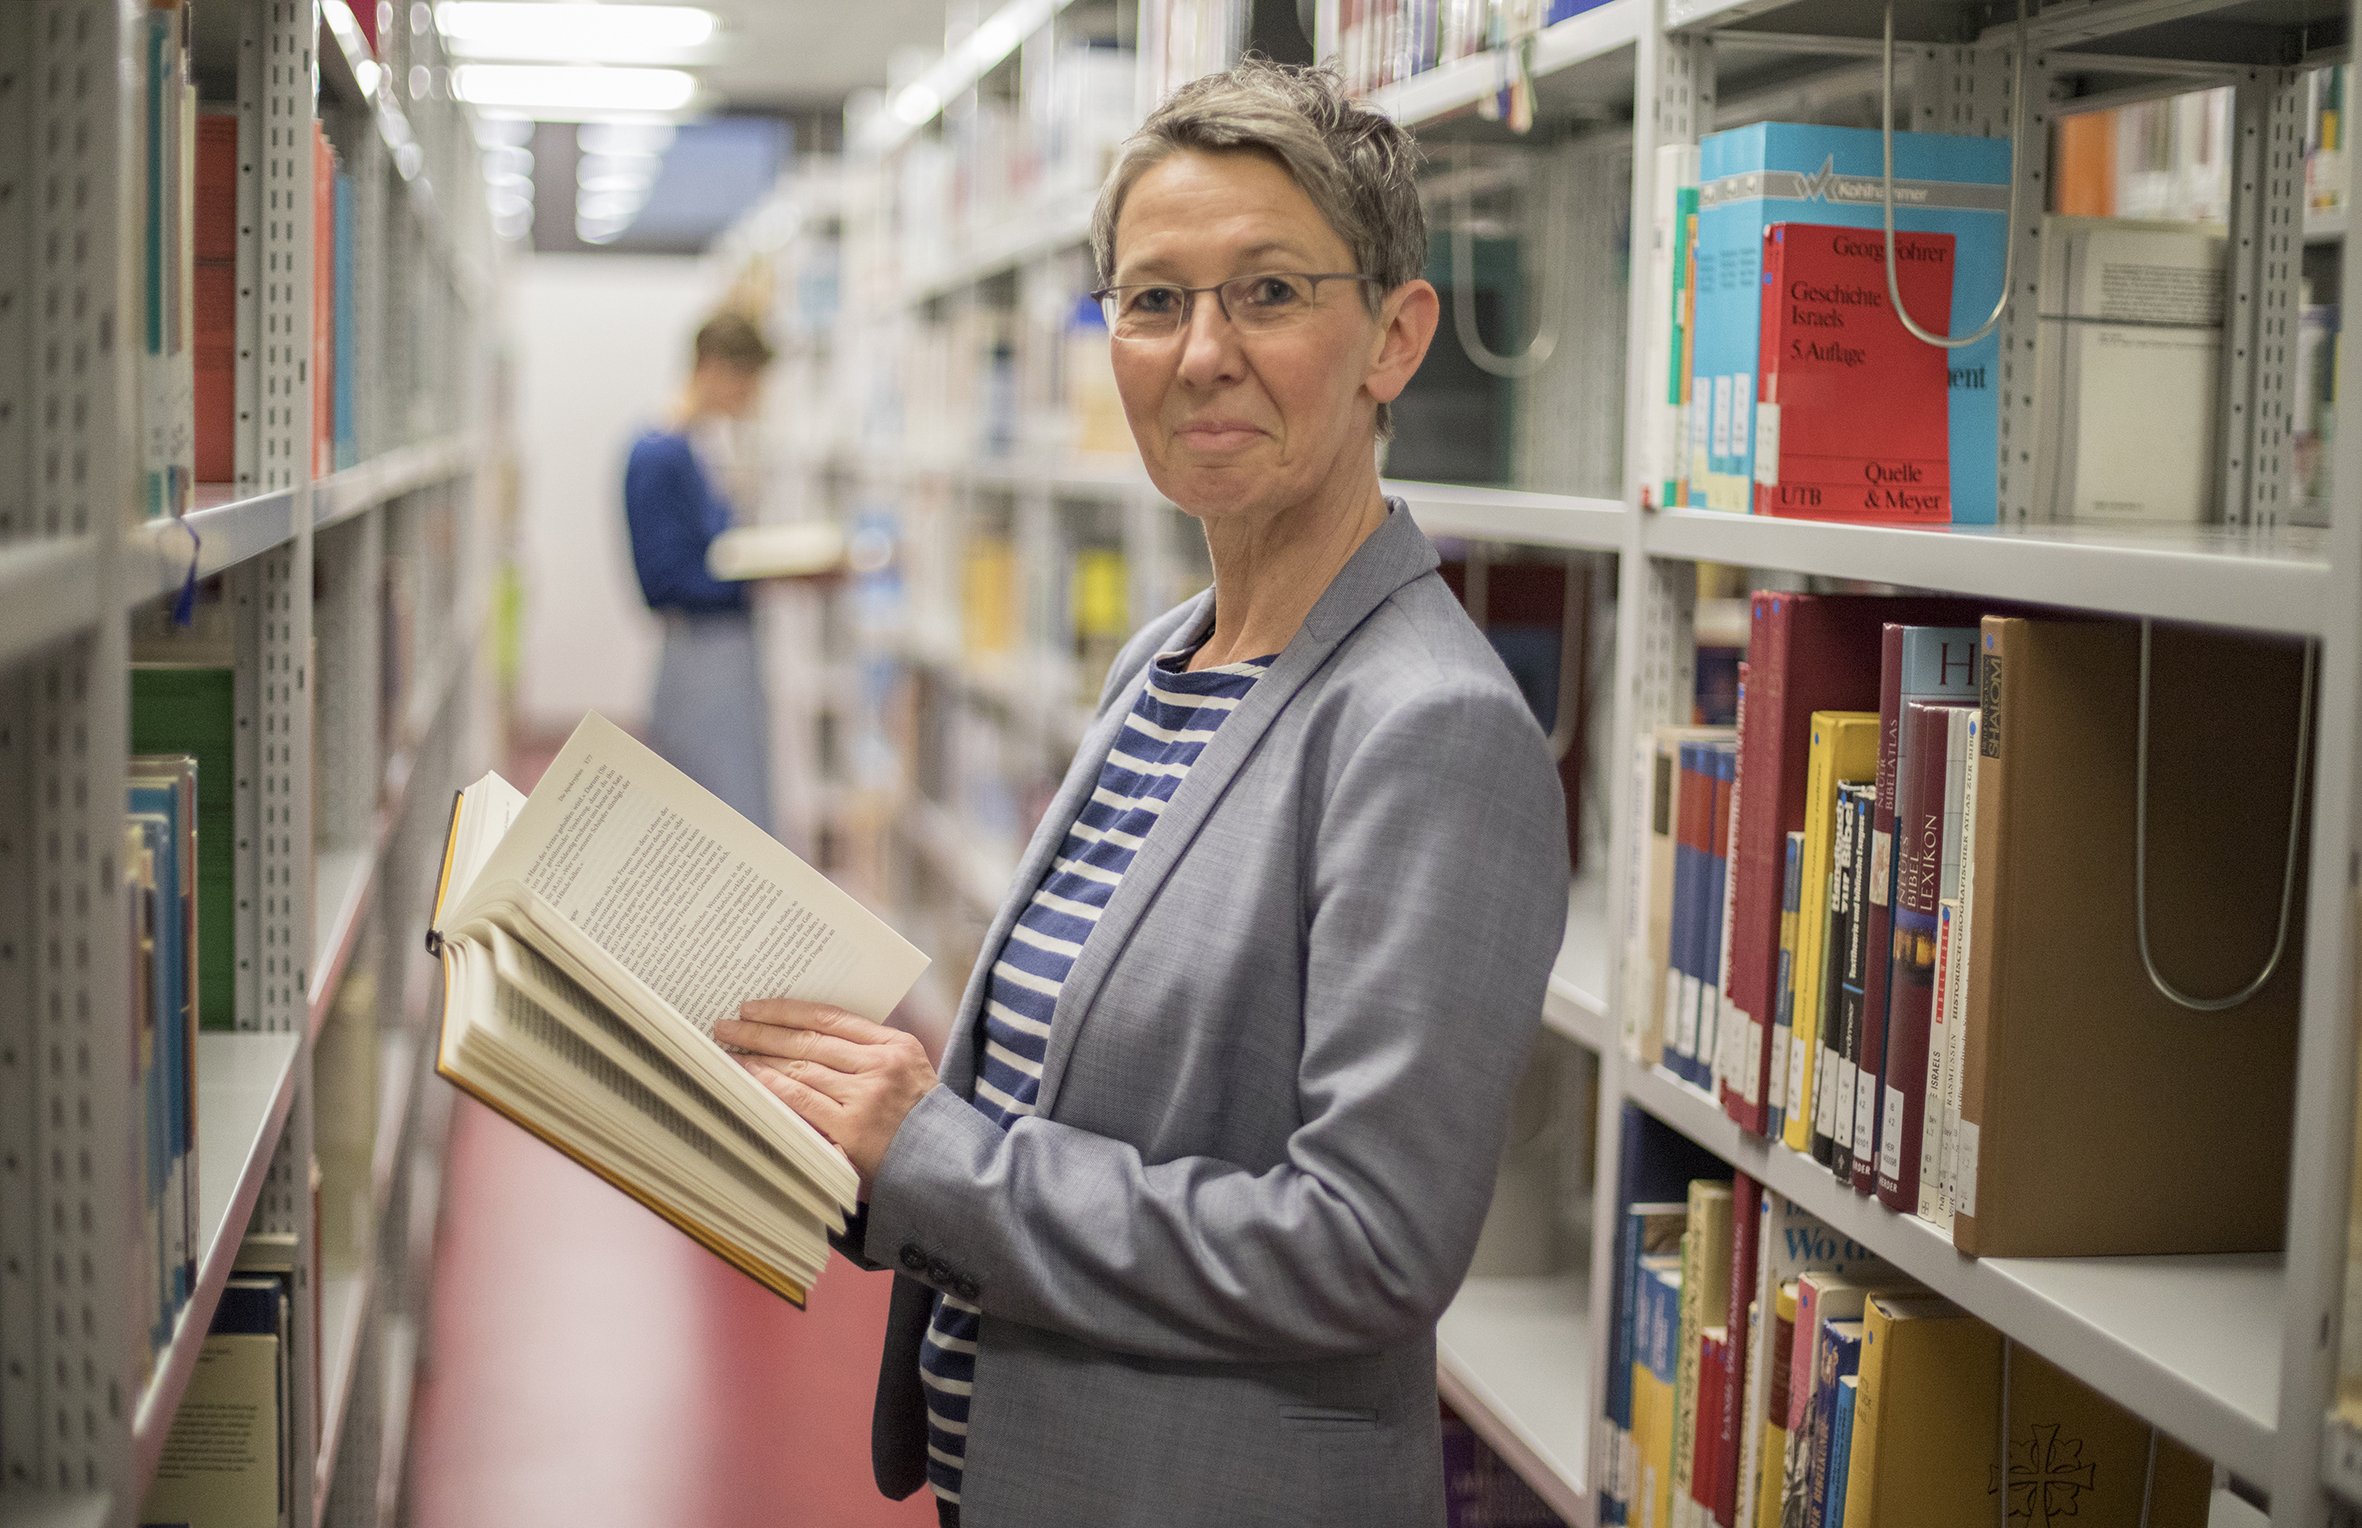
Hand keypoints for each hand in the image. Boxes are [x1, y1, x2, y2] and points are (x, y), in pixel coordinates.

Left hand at [715, 1000, 937, 1193]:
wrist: (944, 1164)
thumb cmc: (919, 1118)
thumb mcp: (906, 1071)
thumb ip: (867, 1053)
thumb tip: (805, 1037)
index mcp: (895, 1044)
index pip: (831, 1017)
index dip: (788, 1009)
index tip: (757, 1007)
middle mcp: (880, 1064)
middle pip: (810, 1038)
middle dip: (763, 1029)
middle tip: (729, 1023)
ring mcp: (866, 1096)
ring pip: (801, 1065)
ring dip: (760, 1055)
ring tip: (731, 1049)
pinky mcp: (852, 1127)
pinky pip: (802, 1099)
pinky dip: (772, 1084)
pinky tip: (750, 1076)